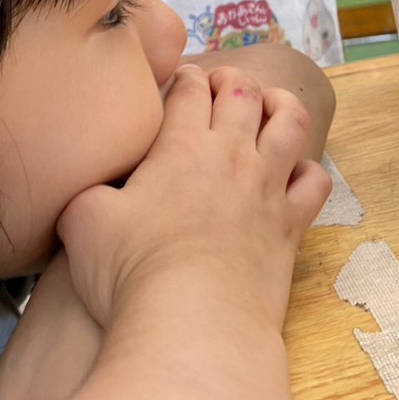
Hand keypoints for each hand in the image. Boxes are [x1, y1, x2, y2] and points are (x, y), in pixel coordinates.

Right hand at [56, 66, 330, 331]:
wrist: (193, 321)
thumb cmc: (131, 273)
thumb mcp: (83, 223)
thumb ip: (91, 193)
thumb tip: (96, 189)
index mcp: (181, 146)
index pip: (189, 90)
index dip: (184, 78)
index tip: (180, 81)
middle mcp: (231, 156)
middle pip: (243, 93)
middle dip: (231, 79)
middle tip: (220, 85)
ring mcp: (266, 188)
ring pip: (291, 122)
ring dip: (282, 104)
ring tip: (271, 105)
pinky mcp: (291, 225)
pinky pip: (315, 181)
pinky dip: (308, 171)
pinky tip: (294, 175)